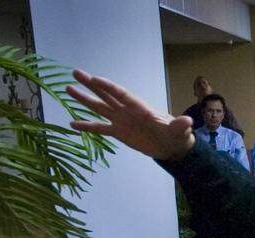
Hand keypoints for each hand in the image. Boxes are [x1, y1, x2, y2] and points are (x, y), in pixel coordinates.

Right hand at [66, 69, 194, 160]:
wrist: (173, 147)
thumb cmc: (177, 136)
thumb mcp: (179, 131)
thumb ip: (179, 125)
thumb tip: (187, 121)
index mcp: (140, 107)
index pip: (121, 94)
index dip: (108, 87)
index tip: (94, 78)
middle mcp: (127, 110)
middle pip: (106, 95)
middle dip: (91, 84)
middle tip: (75, 73)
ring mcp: (121, 120)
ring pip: (99, 107)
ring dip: (84, 99)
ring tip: (67, 89)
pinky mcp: (119, 132)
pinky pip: (100, 128)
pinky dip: (87, 126)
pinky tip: (72, 124)